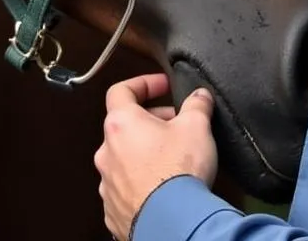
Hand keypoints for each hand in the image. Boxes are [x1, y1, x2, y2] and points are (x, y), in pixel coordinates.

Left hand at [94, 72, 218, 240]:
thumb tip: (200, 96)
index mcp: (121, 125)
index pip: (121, 90)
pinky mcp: (113, 211)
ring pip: (124, 159)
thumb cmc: (178, 171)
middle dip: (151, 121)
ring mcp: (107, 185)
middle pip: (125, 126)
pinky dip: (142, 183)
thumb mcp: (196, 126)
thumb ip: (197, 104)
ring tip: (172, 159)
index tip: (162, 86)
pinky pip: (126, 189)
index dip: (143, 83)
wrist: (172, 224)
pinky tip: (164, 188)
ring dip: (144, 153)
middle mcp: (107, 153)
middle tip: (176, 125)